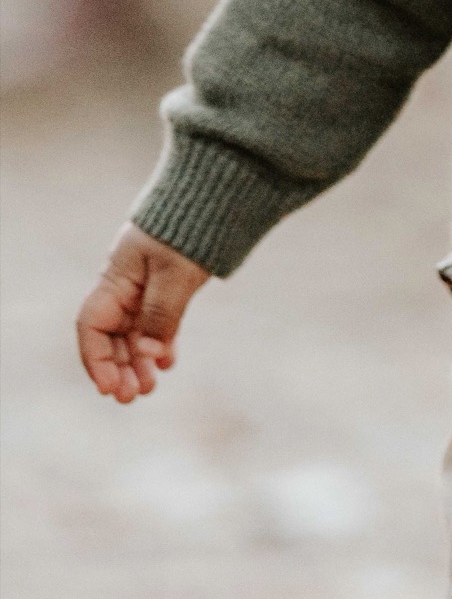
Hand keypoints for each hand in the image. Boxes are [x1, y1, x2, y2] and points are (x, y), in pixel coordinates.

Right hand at [76, 225, 209, 401]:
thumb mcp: (174, 272)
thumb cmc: (187, 230)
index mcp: (115, 280)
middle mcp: (125, 287)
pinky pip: (157, 325)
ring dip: (137, 363)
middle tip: (131, 397)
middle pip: (111, 336)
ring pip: (134, 334)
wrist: (213, 201)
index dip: (96, 360)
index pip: (92, 327)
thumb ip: (161, 313)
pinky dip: (159, 345)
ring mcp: (145, 289)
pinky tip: (166, 364)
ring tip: (148, 388)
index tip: (108, 387)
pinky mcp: (167, 289)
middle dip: (117, 368)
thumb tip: (150, 355)